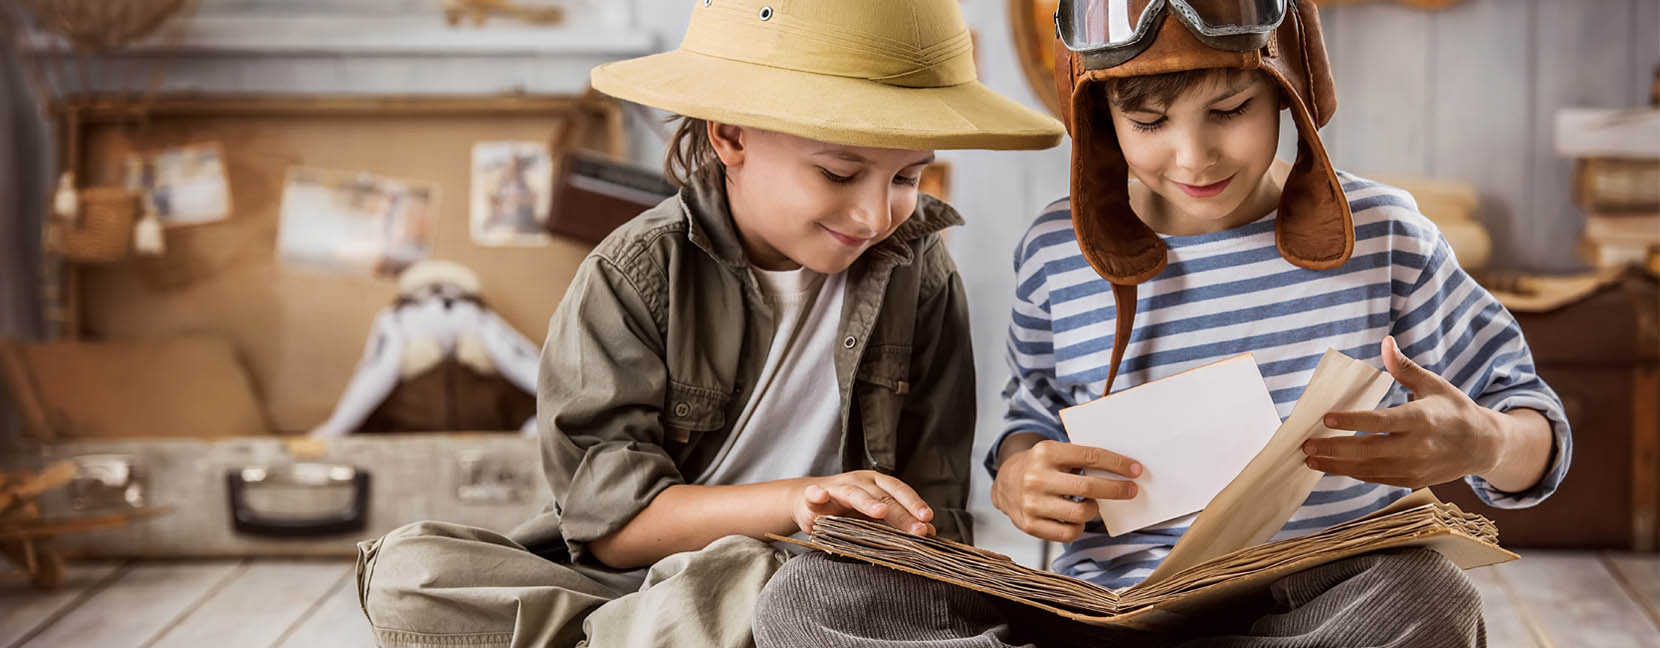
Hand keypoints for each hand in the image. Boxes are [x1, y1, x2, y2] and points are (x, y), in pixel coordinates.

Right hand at [791, 471, 934, 536]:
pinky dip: (817, 495)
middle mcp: (859, 482)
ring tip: (880, 512)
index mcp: (876, 484)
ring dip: (867, 502)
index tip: (928, 521)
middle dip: (901, 514)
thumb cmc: (846, 511)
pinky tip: (821, 496)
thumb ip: (898, 522)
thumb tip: (931, 532)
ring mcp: (836, 488)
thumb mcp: (874, 516)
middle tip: (916, 530)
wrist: (808, 502)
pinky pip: (815, 495)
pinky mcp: (812, 496)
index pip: (900, 492)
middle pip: (883, 496)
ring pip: (854, 494)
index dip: (914, 505)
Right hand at [991, 440, 1140, 542]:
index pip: (1090, 456)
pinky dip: (1079, 526)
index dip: (1117, 463)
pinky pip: (1068, 533)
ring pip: (1080, 513)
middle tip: (1131, 490)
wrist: (1004, 483)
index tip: (1136, 469)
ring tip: (1093, 504)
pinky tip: (1077, 517)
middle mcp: (1036, 477)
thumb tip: (1121, 470)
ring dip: (1094, 510)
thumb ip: (1081, 459)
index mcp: (1045, 452)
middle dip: (1116, 489)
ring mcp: (1032, 503)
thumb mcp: (1055, 452)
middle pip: (1089, 487)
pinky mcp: (1029, 525)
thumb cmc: (1040, 466)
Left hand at [1304, 336, 1503, 488]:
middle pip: (1367, 450)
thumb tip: (1386, 342)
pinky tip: (1333, 467)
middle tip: (1306, 444)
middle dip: (1333, 449)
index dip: (1351, 422)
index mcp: (1421, 419)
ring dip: (1337, 465)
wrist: (1483, 446)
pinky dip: (1353, 473)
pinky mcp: (1412, 481)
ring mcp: (1414, 467)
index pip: (1380, 422)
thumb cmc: (1455, 410)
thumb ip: (1404, 367)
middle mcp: (1417, 447)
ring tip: (1311, 459)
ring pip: (1368, 469)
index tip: (1326, 419)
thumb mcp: (1433, 384)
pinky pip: (1377, 478)